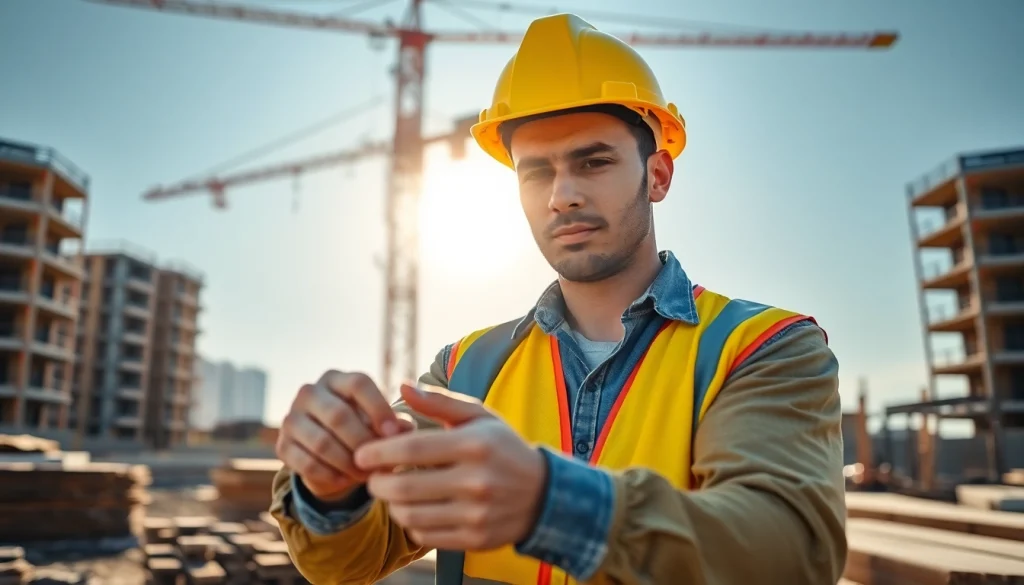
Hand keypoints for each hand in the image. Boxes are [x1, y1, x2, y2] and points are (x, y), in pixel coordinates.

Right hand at [276, 371, 414, 501]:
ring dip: (348, 463)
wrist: (329, 453)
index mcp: (337, 379)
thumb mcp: (380, 424)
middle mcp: (310, 392)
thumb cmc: (362, 429)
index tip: (393, 434)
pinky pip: (307, 463)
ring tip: (365, 474)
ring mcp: (292, 417)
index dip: (378, 408)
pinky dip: (330, 476)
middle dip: (363, 443)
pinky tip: (345, 480)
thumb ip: (395, 425)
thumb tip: (405, 429)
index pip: (358, 383)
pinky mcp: (283, 445)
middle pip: (338, 415)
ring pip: (322, 442)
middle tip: (378, 462)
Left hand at [354, 384, 547, 550]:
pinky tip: (416, 510)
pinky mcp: (475, 539)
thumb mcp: (479, 416)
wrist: (543, 494)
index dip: (378, 452)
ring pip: (410, 516)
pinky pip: (425, 536)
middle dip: (376, 483)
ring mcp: (476, 514)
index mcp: (475, 445)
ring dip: (391, 505)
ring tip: (392, 493)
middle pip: (404, 487)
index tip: (362, 454)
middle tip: (372, 477)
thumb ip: (439, 401)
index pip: (411, 450)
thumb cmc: (503, 447)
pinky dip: (411, 524)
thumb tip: (402, 387)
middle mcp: (477, 481)